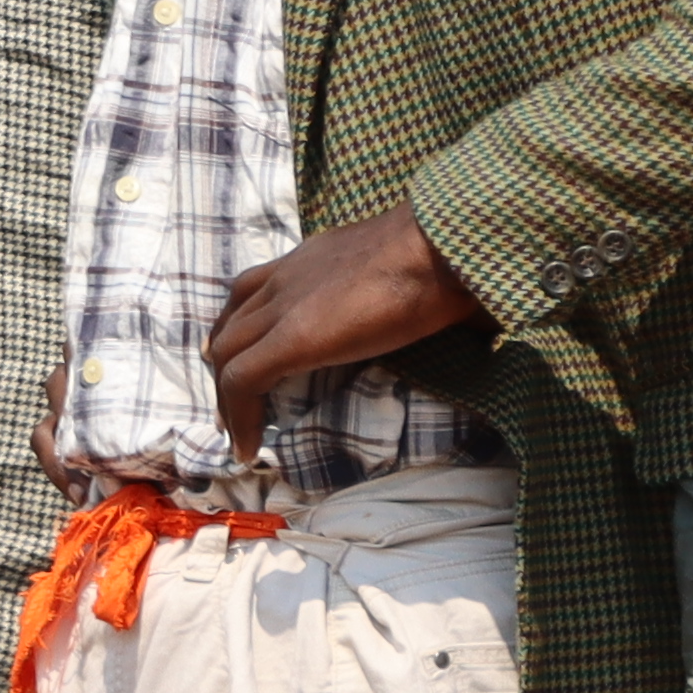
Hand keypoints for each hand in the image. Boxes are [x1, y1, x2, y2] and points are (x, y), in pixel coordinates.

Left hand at [202, 206, 478, 429]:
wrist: (445, 244)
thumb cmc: (448, 256)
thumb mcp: (409, 269)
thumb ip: (408, 291)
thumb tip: (469, 325)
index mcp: (312, 258)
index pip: (253, 288)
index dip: (241, 328)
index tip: (247, 360)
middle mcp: (287, 277)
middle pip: (230, 324)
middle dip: (224, 365)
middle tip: (234, 404)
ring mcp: (285, 306)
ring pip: (227, 354)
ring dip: (226, 399)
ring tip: (238, 433)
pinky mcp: (293, 337)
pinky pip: (243, 380)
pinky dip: (239, 416)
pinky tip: (247, 447)